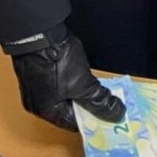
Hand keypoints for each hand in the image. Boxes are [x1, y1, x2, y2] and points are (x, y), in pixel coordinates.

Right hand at [11, 33, 125, 130]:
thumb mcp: (83, 85)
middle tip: (111, 104)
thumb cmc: (56, 62)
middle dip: (91, 107)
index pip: (74, 124)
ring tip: (104, 92)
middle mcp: (39, 102)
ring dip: (86, 94)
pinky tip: (89, 80)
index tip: (112, 118)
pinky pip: (63, 85)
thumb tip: (117, 114)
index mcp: (46, 110)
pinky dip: (77, 84)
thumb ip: (100, 102)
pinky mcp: (43, 72)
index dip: (94, 122)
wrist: (39, 32)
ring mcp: (39, 86)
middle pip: (71, 110)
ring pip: (68, 96)